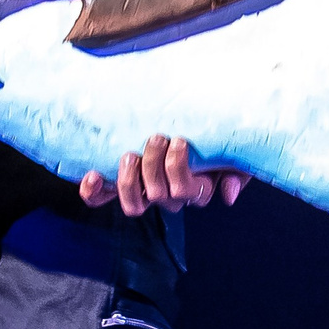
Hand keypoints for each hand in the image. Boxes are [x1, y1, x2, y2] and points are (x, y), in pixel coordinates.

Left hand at [78, 134, 249, 215]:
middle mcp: (169, 195)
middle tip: (157, 137)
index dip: (179, 168)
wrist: (190, 124)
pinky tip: (92, 175)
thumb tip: (227, 195)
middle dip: (154, 164)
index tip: (179, 140)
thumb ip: (236, 172)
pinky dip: (95, 191)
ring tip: (130, 154)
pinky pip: (103, 198)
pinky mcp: (118, 184)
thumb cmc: (213, 138)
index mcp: (196, 188)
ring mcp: (143, 192)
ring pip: (134, 204)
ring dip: (129, 179)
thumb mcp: (232, 153)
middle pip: (159, 195)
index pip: (186, 190)